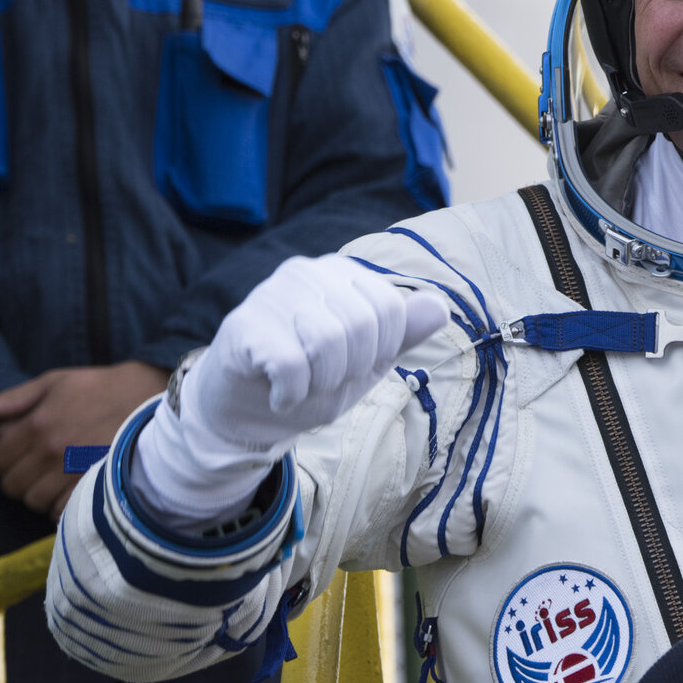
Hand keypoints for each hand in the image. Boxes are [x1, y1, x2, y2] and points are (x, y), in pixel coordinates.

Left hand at [0, 362, 168, 516]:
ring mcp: (71, 471)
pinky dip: (61, 506)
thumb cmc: (104, 388)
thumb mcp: (59, 381)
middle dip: (20, 478)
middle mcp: (50, 450)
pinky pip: (60, 511)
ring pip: (33, 501)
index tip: (21, 452)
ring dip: (39, 494)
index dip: (5, 457)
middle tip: (38, 468)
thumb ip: (16, 397)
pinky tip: (71, 491)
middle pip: (12, 485)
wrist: (155, 400)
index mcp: (37, 424)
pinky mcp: (92, 485)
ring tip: (56, 480)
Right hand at [133, 255, 447, 521]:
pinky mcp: (242, 323)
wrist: (244, 411)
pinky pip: (289, 363)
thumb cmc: (311, 379)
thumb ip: (402, 334)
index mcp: (344, 274)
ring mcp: (272, 292)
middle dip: (351, 370)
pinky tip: (280, 395)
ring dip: (321, 383)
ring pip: (327, 341)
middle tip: (324, 381)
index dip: (381, 352)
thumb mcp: (367, 361)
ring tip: (303, 387)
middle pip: (362, 325)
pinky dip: (291, 393)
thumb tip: (440, 307)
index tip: (353, 367)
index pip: (391, 309)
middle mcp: (308, 272)